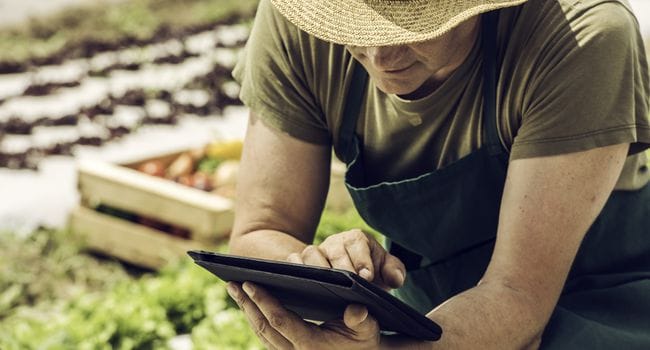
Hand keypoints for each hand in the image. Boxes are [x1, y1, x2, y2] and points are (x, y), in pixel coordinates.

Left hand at [227, 281, 379, 349]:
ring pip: (261, 332)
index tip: (249, 283)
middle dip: (247, 304)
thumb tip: (356, 310)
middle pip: (263, 327)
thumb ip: (362, 320)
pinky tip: (249, 303)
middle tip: (232, 283)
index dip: (263, 301)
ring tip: (235, 290)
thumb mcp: (368, 330)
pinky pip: (265, 336)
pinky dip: (255, 318)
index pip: (280, 321)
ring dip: (247, 310)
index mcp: (311, 346)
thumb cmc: (365, 341)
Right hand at [287, 229, 405, 289]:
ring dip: (317, 270)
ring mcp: (313, 253)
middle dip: (341, 267)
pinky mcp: (298, 265)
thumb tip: (395, 279)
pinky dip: (293, 272)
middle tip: (349, 285)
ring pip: (309, 254)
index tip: (366, 277)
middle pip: (333, 250)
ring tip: (326, 288)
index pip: (356, 243)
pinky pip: (290, 263)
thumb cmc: (370, 274)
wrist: (348, 280)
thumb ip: (395, 272)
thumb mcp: (386, 272)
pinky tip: (302, 289)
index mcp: (355, 239)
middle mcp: (332, 243)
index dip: (361, 259)